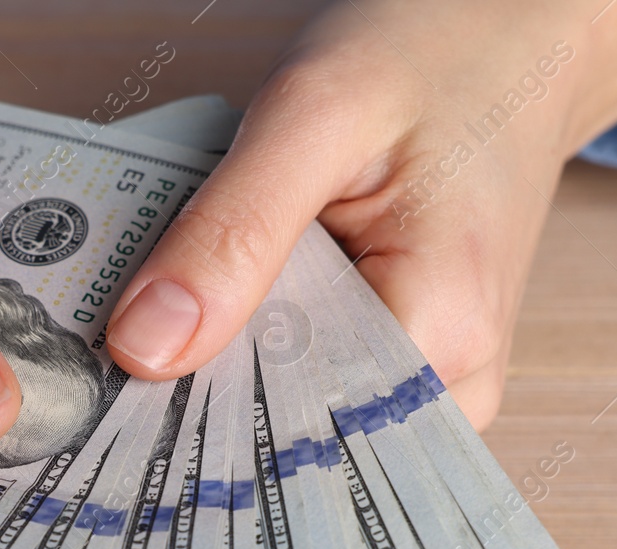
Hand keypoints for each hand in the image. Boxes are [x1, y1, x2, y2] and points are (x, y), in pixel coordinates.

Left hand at [104, 0, 616, 428]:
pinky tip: (211, 322)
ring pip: (289, 421)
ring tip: (164, 331)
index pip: (288, 436)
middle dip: (196, 401)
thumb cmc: (434, 56)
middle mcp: (447, 386)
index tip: (107, 402)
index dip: (188, 419)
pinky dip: (250, 356)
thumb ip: (232, 231)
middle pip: (287, 440)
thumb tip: (143, 349)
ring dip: (218, 378)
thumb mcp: (315, 115)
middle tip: (115, 363)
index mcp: (442, 337)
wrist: (509, 36)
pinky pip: (306, 389)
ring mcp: (427, 385)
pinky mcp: (398, 368)